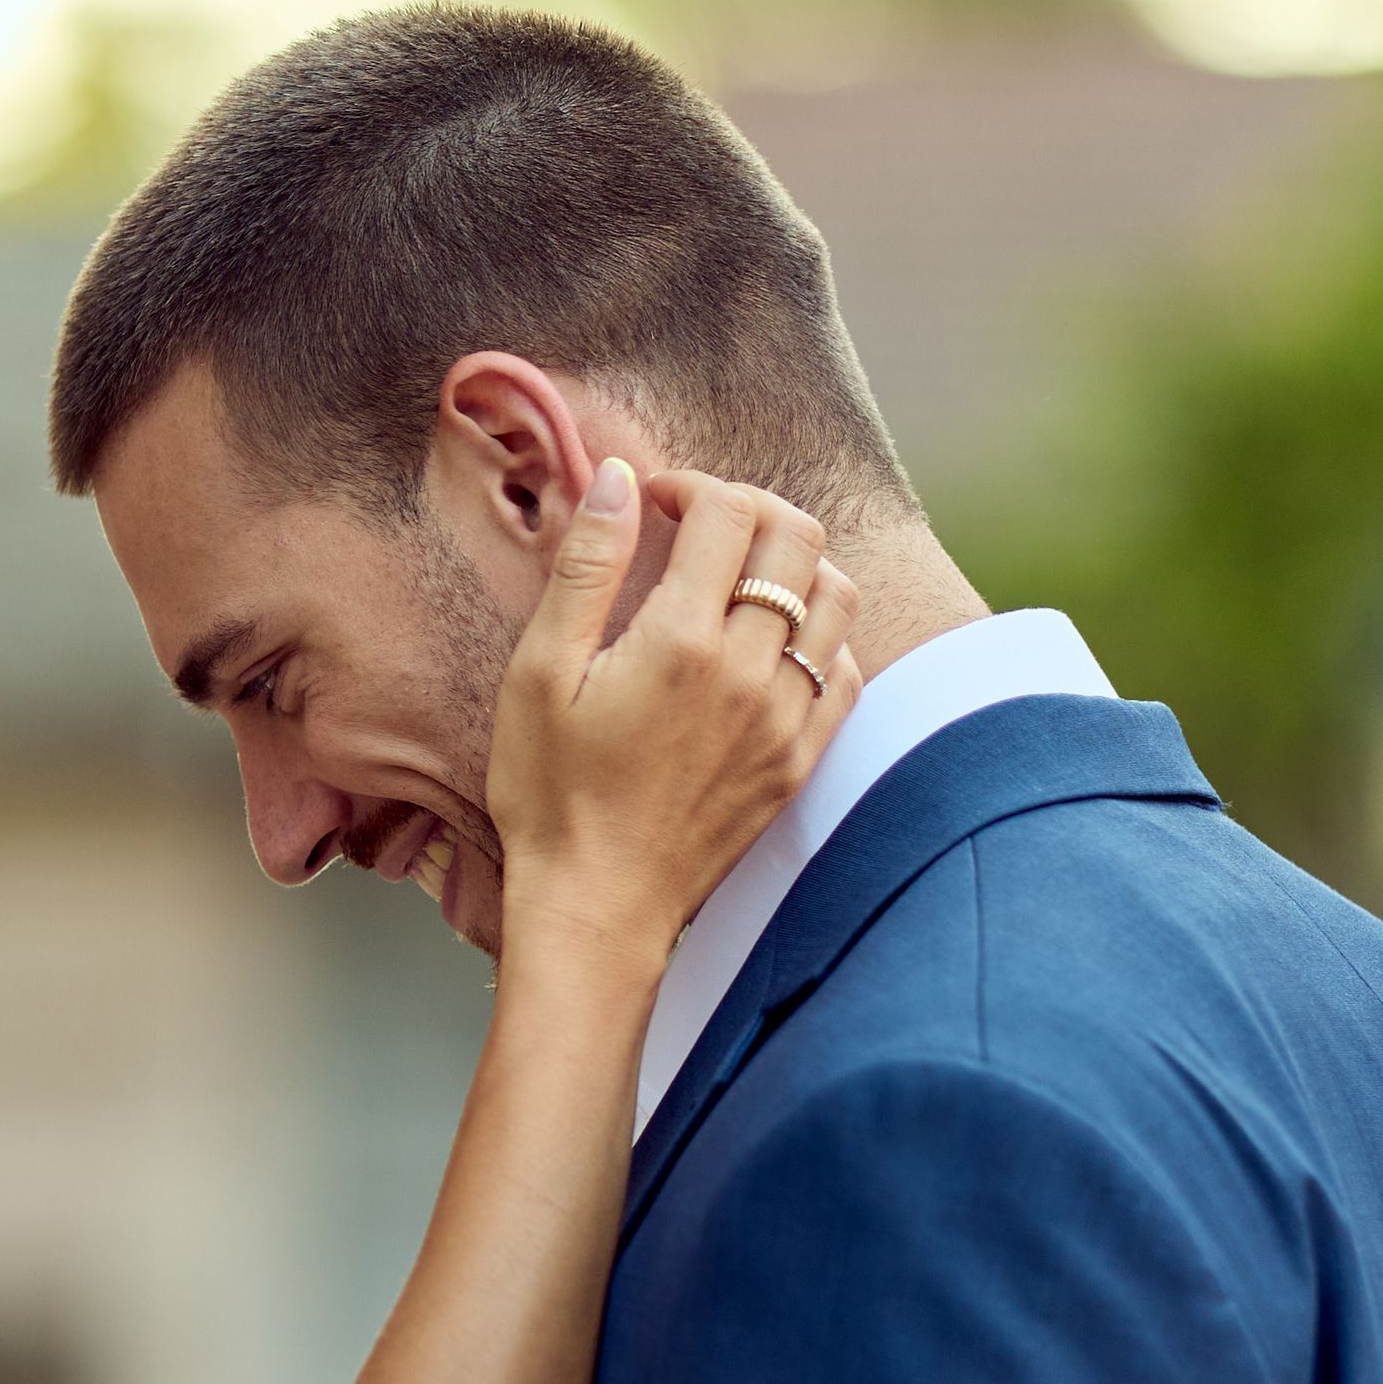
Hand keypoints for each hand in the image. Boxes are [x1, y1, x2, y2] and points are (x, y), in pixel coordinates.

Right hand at [484, 458, 856, 980]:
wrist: (598, 905)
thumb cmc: (551, 793)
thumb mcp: (539, 674)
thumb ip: (586, 568)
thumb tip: (617, 478)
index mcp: (681, 639)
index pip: (729, 511)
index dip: (691, 486)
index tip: (652, 506)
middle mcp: (751, 670)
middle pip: (797, 536)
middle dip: (749, 510)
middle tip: (699, 530)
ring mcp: (786, 716)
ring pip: (836, 594)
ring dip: (794, 565)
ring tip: (739, 582)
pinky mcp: (801, 758)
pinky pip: (843, 666)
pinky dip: (817, 635)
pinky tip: (768, 647)